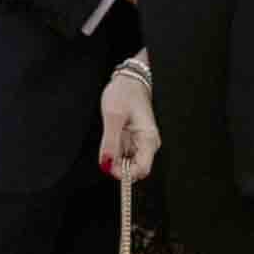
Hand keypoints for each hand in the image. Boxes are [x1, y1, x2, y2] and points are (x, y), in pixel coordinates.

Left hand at [98, 68, 159, 182]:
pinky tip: (111, 138)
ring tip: (109, 138)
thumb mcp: (113, 116)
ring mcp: (140, 143)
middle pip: (134, 169)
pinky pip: (123, 154)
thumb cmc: (125, 93)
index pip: (142, 170)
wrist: (129, 80)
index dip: (125, 173)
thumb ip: (110, 142)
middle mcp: (147, 144)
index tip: (109, 164)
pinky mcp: (133, 140)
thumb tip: (106, 164)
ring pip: (127, 163)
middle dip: (118, 166)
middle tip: (106, 151)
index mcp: (148, 139)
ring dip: (115, 158)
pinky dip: (114, 152)